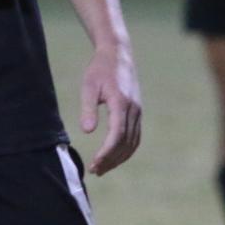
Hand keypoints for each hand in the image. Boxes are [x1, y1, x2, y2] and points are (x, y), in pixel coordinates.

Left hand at [78, 44, 141, 175]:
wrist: (118, 54)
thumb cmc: (99, 69)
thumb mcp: (89, 86)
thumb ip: (88, 108)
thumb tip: (86, 131)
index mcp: (121, 102)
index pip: (116, 135)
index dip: (106, 153)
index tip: (94, 164)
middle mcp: (133, 109)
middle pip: (125, 143)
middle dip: (111, 160)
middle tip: (95, 171)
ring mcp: (138, 111)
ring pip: (133, 143)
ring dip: (119, 158)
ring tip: (102, 168)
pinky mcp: (138, 112)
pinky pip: (135, 137)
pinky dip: (126, 150)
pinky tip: (114, 156)